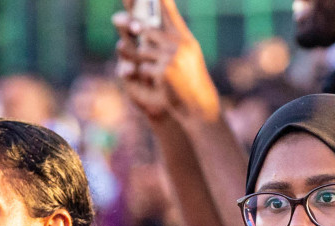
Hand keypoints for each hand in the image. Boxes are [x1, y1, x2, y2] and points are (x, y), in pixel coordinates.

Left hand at [113, 0, 220, 124]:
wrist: (199, 106)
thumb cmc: (190, 81)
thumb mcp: (187, 56)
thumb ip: (171, 38)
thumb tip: (143, 26)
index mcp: (185, 39)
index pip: (169, 13)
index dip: (160, 1)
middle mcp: (180, 45)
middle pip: (147, 31)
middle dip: (139, 37)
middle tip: (135, 38)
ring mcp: (172, 57)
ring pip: (143, 50)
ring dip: (141, 59)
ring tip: (149, 65)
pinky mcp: (164, 71)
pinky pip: (143, 67)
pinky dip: (145, 75)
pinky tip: (157, 82)